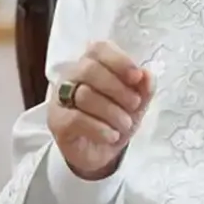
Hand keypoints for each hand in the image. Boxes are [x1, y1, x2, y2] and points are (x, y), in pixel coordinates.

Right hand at [48, 40, 152, 180]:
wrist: (101, 153)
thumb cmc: (116, 119)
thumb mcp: (137, 104)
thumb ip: (143, 87)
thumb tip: (146, 75)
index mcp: (92, 64)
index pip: (99, 49)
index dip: (119, 60)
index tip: (136, 77)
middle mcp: (71, 77)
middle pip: (89, 69)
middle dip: (117, 88)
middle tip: (134, 105)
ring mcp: (60, 98)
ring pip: (84, 95)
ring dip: (112, 112)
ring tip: (125, 125)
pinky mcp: (56, 122)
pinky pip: (75, 118)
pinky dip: (99, 128)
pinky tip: (112, 136)